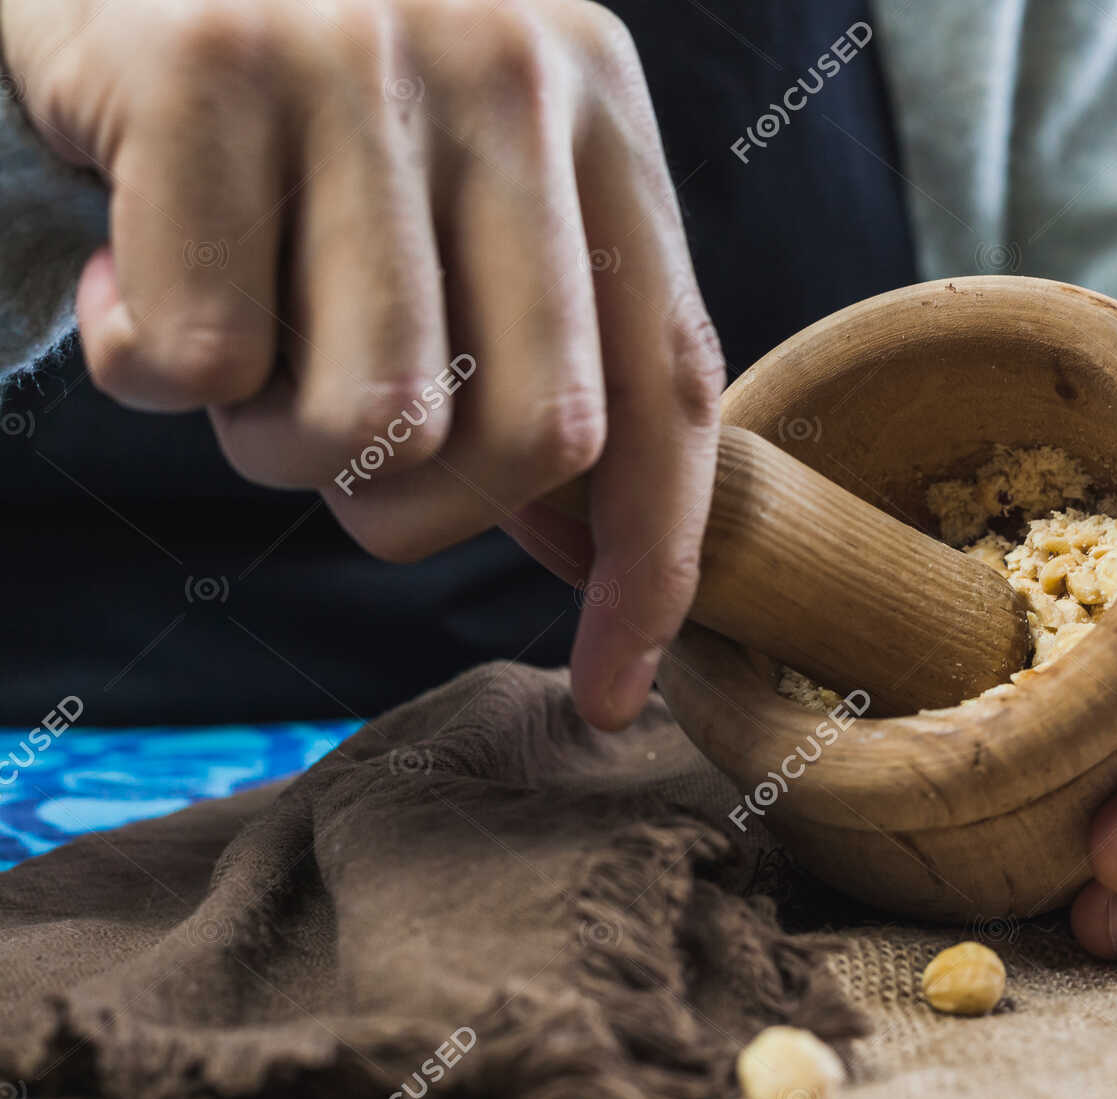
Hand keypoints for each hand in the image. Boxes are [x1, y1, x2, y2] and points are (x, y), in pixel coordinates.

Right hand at [1, 0, 722, 728]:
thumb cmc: (289, 84)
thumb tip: (590, 549)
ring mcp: (363, 59)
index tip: (612, 691)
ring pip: (363, 418)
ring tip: (219, 332)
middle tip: (321, 444)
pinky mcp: (206, 65)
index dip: (654, 565)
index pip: (669, 387)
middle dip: (413, 511)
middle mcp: (508, 74)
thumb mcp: (455, 173)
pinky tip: (121, 272)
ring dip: (268, 438)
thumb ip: (540, 331)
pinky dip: (143, 365)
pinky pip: (200, 355)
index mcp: (595, 109)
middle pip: (530, 440)